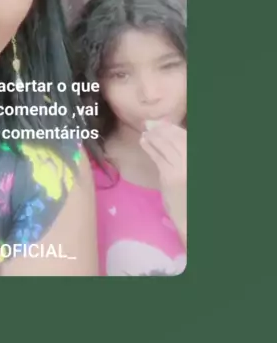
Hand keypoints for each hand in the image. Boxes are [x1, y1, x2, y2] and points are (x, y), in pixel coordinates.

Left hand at [140, 122, 186, 245]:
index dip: (175, 128)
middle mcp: (192, 160)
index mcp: (199, 157)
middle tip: (152, 125)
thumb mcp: (190, 169)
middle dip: (163, 130)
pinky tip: (144, 141)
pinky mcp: (169, 176)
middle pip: (176, 138)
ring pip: (166, 145)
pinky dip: (149, 147)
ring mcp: (182, 167)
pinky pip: (158, 156)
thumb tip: (170, 134)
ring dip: (154, 136)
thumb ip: (185, 154)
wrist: (191, 218)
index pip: (187, 137)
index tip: (165, 123)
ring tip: (146, 132)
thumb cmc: (190, 195)